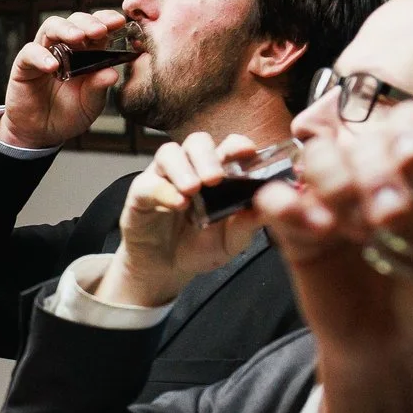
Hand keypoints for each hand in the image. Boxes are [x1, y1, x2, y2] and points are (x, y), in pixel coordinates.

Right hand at [1, 9, 132, 148]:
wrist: (42, 134)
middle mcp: (65, 47)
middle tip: (100, 31)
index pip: (96, 26)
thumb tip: (112, 74)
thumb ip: (98, 88)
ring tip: (78, 38)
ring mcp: (44, 53)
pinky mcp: (24, 65)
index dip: (106, 20)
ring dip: (66, 29)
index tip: (119, 22)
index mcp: (86, 52)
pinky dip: (41, 56)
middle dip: (89, 22)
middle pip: (75, 20)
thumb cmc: (68, 115)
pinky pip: (30, 52)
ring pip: (51, 27)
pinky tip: (53, 66)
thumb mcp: (90, 104)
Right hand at [94, 132, 270, 306]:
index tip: (247, 152)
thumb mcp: (232, 241)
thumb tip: (270, 208)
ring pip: (169, 152)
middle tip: (215, 179)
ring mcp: (164, 178)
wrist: (167, 269)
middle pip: (197, 142)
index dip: (238, 145)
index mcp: (218, 172)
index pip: (228, 146)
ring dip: (183, 168)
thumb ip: (248, 224)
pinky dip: (164, 190)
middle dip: (207, 156)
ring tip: (193, 189)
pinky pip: (149, 183)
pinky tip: (177, 204)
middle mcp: (191, 168)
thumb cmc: (201, 246)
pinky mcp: (141, 193)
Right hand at [252, 109, 412, 412]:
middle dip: (377, 168)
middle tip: (392, 215)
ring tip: (355, 230)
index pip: (412, 126)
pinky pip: (277, 199)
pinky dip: (287, 203)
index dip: (412, 132)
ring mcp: (334, 201)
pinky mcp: (299, 231)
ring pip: (317, 156)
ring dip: (335, 181)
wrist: (392, 354)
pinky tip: (317, 230)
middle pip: (363, 140)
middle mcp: (376, 177)